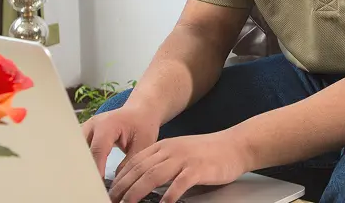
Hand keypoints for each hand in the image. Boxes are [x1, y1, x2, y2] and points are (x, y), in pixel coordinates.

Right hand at [82, 104, 159, 179]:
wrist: (140, 112)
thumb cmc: (143, 125)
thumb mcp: (143, 144)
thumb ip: (129, 162)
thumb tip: (117, 182)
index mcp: (108, 124)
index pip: (97, 149)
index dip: (96, 168)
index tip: (98, 183)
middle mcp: (93, 124)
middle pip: (82, 149)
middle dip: (85, 167)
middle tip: (91, 183)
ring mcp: (86, 128)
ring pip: (77, 149)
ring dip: (81, 163)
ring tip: (87, 179)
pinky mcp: (84, 134)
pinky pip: (78, 149)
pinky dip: (81, 160)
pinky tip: (85, 172)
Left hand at [107, 130, 252, 202]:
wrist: (235, 145)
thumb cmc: (208, 152)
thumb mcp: (179, 152)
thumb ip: (161, 162)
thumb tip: (140, 179)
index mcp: (164, 146)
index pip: (134, 162)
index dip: (119, 178)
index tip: (109, 192)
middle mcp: (170, 150)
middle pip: (139, 169)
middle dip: (122, 187)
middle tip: (111, 201)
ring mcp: (184, 159)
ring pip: (154, 175)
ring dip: (137, 191)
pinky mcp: (198, 169)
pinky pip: (179, 183)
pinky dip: (168, 195)